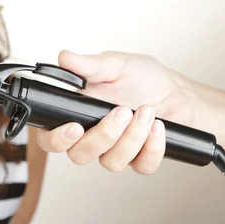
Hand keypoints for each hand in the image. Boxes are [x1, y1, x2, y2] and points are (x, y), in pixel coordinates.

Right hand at [36, 50, 195, 173]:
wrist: (174, 90)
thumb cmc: (141, 78)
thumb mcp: (114, 65)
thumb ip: (88, 65)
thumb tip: (64, 57)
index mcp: (75, 115)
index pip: (50, 138)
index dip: (56, 140)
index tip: (74, 128)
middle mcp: (91, 137)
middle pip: (79, 156)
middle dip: (102, 136)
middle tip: (121, 111)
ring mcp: (115, 151)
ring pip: (111, 162)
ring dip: (131, 138)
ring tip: (146, 111)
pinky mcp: (140, 159)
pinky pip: (141, 166)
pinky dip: (152, 147)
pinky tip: (157, 126)